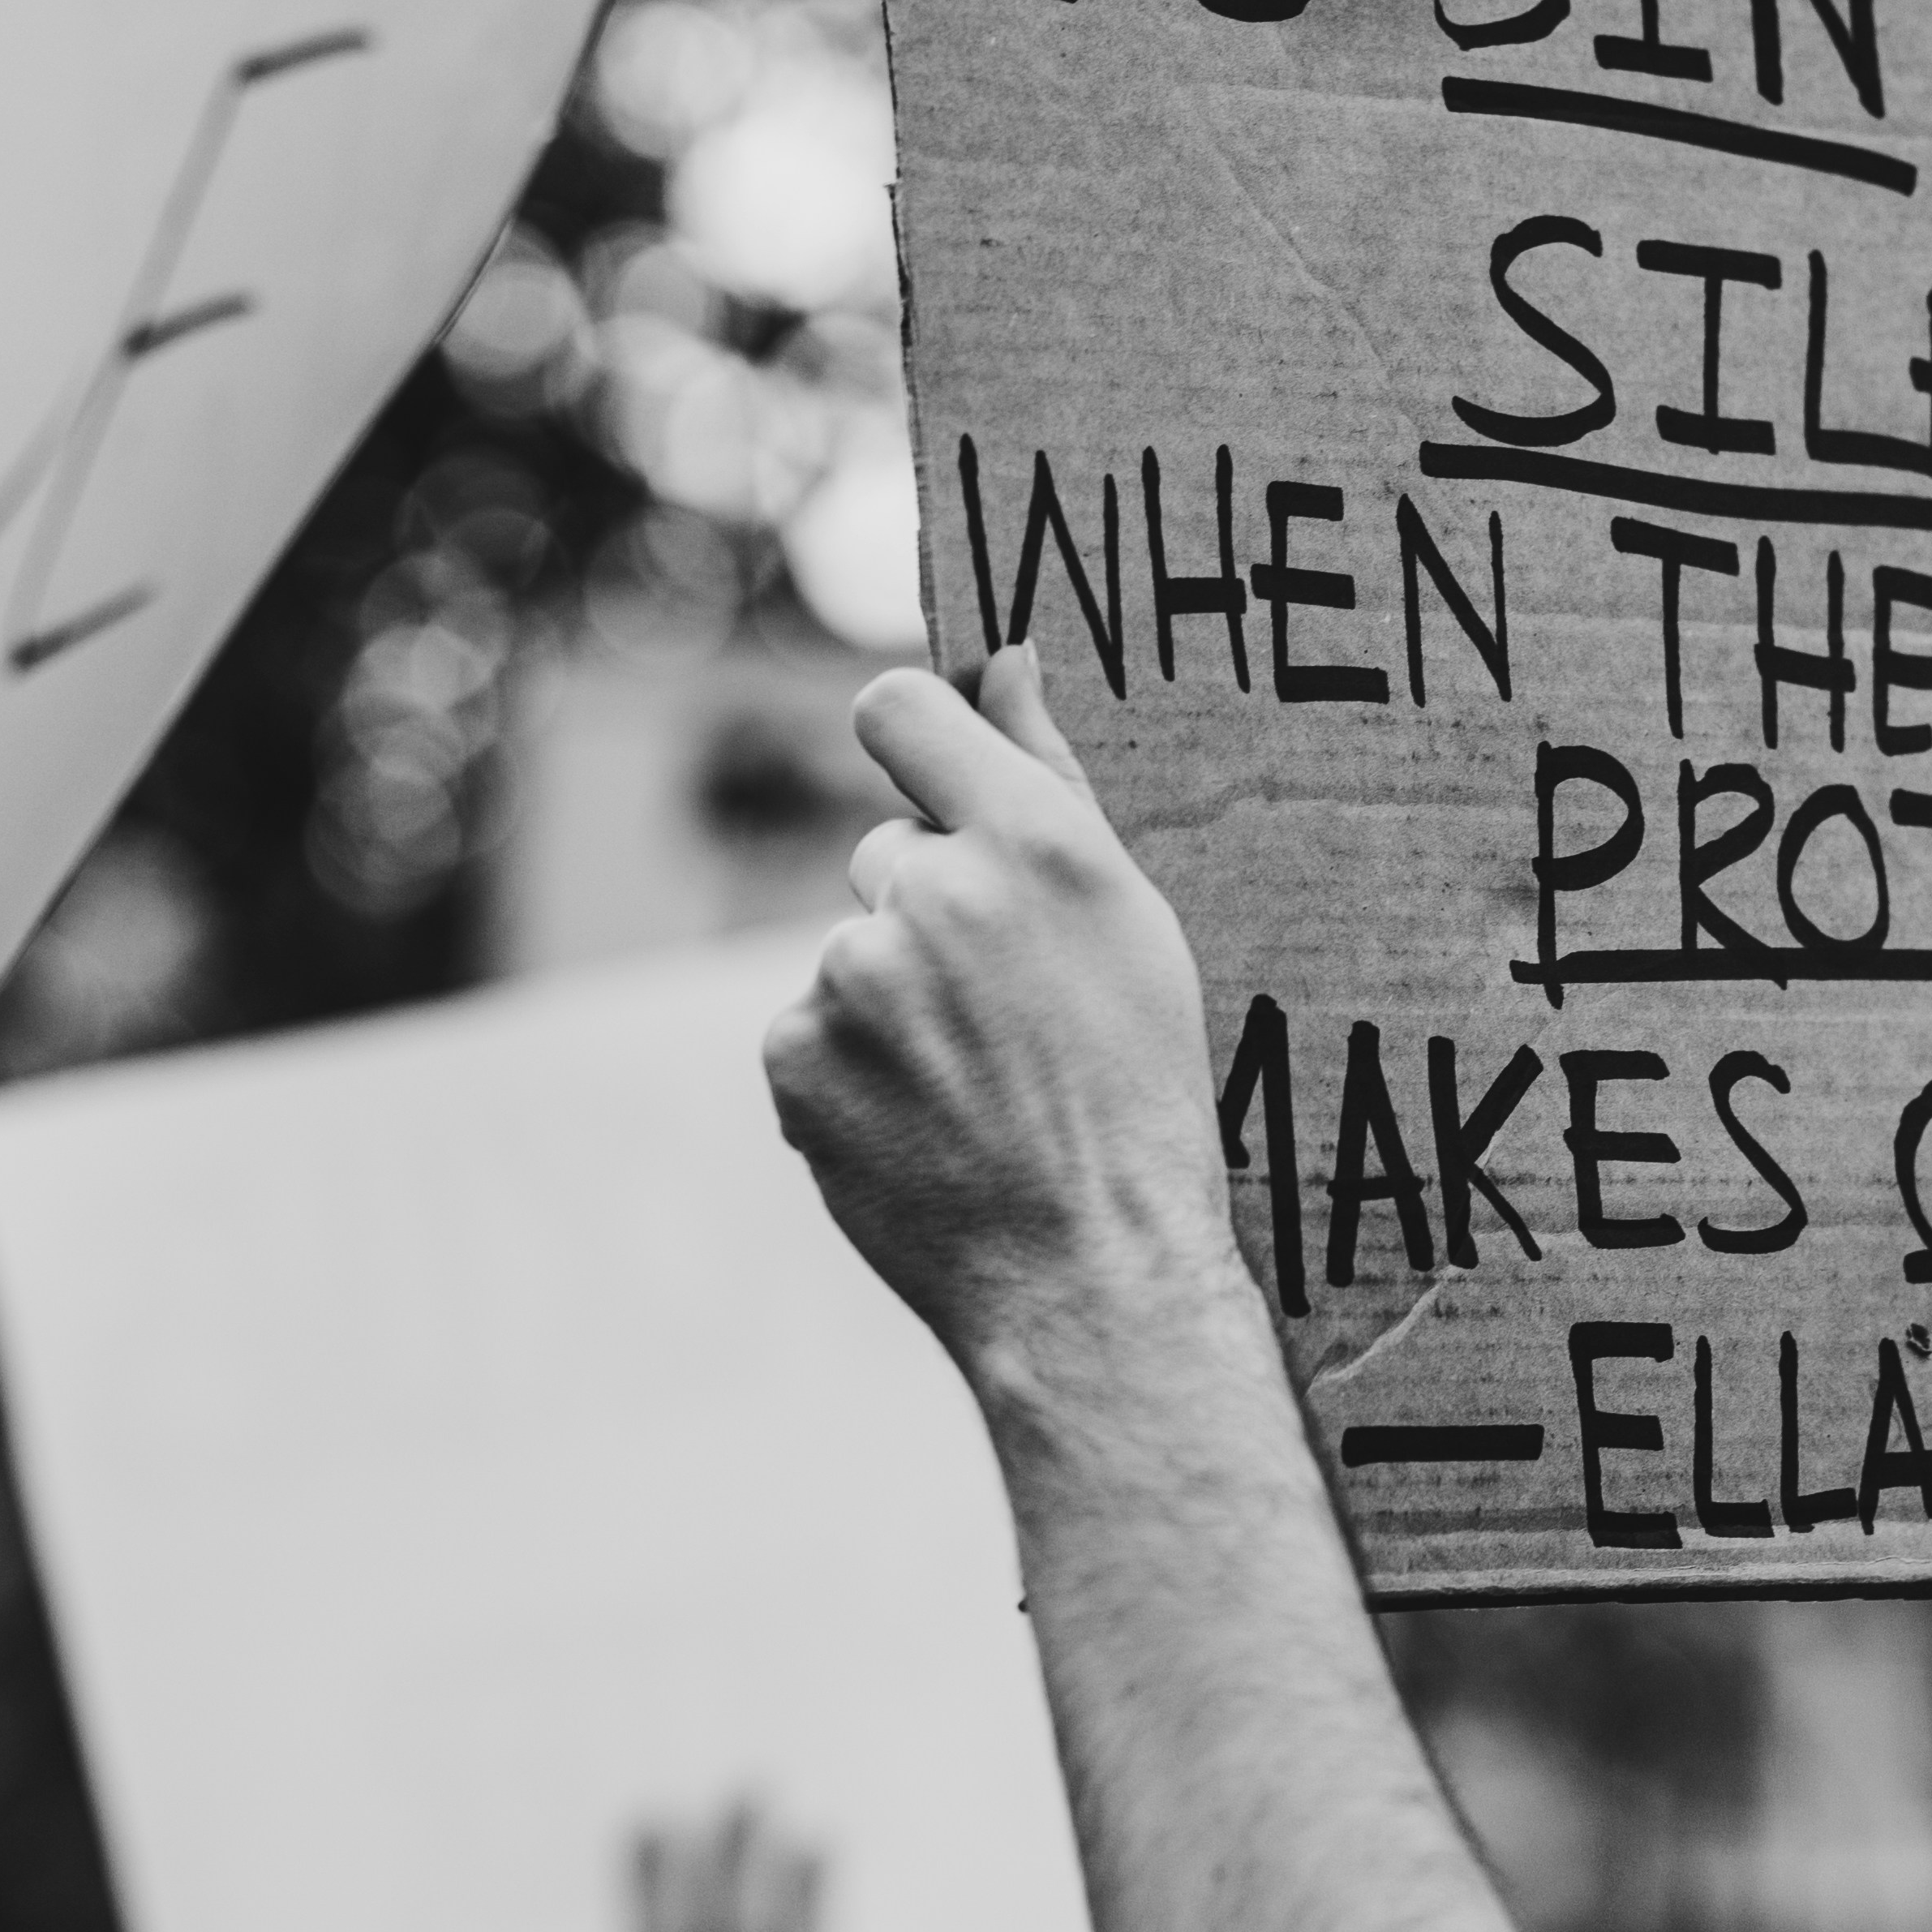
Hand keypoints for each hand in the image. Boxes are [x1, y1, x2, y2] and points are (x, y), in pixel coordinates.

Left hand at [766, 647, 1262, 1414]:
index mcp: (1032, 839)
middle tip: (1009, 1013)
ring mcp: (852, 975)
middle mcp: (932, 889)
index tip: (930, 776)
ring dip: (897, 1004)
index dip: (911, 736)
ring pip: (856, 954)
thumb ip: (1048, 777)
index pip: (901, 708)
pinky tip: (924, 1126)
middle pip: (887, 852)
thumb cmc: (1137, 1090)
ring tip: (976, 1087)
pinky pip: (813, 1034)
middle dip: (932, 912)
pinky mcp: (794, 1056)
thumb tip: (1000, 659)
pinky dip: (854, 1075)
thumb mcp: (1130, 920)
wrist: (1093, 1272)